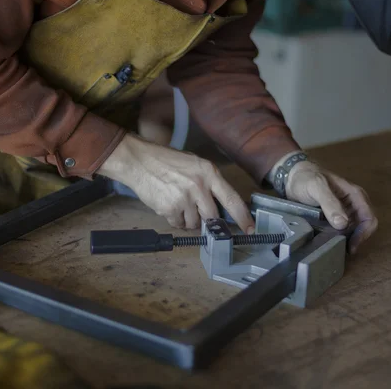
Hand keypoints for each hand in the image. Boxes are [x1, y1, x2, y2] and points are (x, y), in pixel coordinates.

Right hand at [97, 134, 254, 232]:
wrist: (139, 161)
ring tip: (178, 203)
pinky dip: (174, 219)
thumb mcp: (194, 164)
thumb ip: (209, 183)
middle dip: (207, 221)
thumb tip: (221, 206)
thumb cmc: (167, 161)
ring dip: (188, 219)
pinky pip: (178, 224)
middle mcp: (199, 186)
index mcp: (209, 173)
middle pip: (212, 217)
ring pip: (194, 223)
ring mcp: (184, 199)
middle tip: (199, 214)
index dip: (243, 217)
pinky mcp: (169, 209)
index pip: (232, 199)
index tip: (250, 229)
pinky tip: (168, 205)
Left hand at [283, 159, 377, 253]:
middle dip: (357, 239)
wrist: (293, 177)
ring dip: (349, 239)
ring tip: (337, 248)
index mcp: (355, 194)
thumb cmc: (306, 178)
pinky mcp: (335, 216)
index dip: (363, 234)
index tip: (351, 246)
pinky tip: (331, 242)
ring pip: (354, 229)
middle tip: (344, 250)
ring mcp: (345, 210)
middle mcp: (354, 203)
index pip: (369, 218)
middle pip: (364, 226)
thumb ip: (329, 203)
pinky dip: (340, 237)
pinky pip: (343, 229)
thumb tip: (343, 224)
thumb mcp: (316, 187)